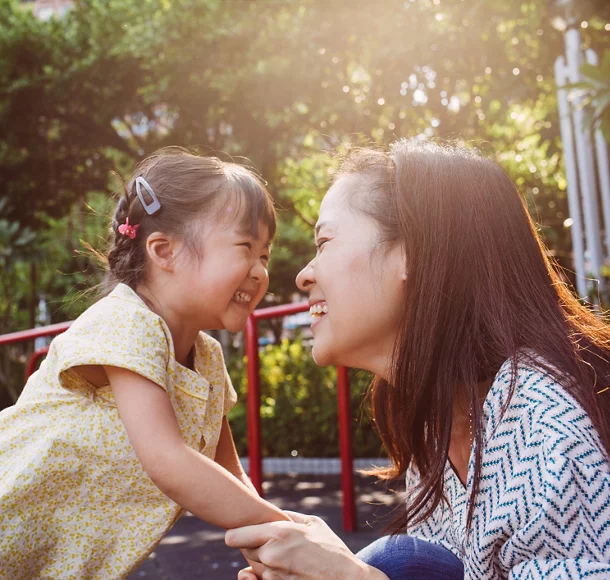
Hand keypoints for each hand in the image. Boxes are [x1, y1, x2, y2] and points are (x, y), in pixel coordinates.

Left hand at [226, 510, 382, 579]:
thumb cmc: (332, 549)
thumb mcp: (312, 523)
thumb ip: (287, 516)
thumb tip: (270, 512)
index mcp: (278, 534)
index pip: (234, 537)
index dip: (236, 534)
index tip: (241, 533)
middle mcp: (270, 556)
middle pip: (244, 551)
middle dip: (254, 546)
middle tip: (273, 544)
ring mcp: (273, 577)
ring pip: (253, 567)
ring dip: (262, 562)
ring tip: (286, 557)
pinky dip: (266, 576)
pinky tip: (282, 570)